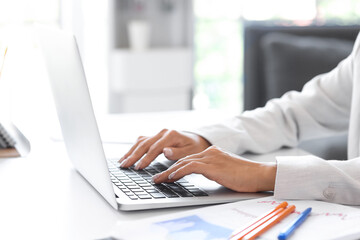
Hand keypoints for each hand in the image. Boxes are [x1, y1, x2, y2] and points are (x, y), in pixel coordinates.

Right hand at [119, 129, 210, 169]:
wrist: (196, 140)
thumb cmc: (194, 148)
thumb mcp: (190, 152)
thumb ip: (177, 152)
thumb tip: (165, 151)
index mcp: (171, 135)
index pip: (155, 148)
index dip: (146, 158)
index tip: (139, 167)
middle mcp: (163, 132)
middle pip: (145, 144)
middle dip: (134, 156)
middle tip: (125, 166)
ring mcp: (158, 134)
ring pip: (141, 142)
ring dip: (131, 152)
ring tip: (122, 162)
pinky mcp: (155, 137)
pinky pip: (141, 142)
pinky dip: (133, 148)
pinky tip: (127, 156)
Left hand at [152, 146, 276, 191]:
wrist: (259, 174)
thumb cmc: (244, 175)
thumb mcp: (224, 170)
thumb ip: (211, 169)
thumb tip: (200, 173)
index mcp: (212, 152)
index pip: (188, 158)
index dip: (174, 166)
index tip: (165, 173)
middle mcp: (209, 152)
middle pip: (182, 159)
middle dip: (167, 169)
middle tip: (156, 177)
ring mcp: (211, 157)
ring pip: (183, 162)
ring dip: (168, 172)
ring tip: (159, 180)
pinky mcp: (213, 166)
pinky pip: (191, 167)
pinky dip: (179, 172)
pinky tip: (171, 177)